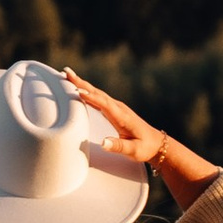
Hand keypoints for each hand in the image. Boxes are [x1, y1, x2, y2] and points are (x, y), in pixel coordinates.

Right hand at [61, 70, 222, 208]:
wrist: (157, 144)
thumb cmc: (144, 148)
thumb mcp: (133, 150)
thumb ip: (118, 146)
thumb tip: (103, 142)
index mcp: (122, 117)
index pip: (104, 104)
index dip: (90, 97)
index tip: (76, 91)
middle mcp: (118, 108)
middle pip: (97, 93)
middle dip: (81, 83)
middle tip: (66, 72)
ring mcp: (116, 107)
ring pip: (96, 93)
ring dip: (81, 84)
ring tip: (67, 75)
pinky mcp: (114, 110)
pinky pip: (98, 98)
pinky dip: (87, 92)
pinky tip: (78, 89)